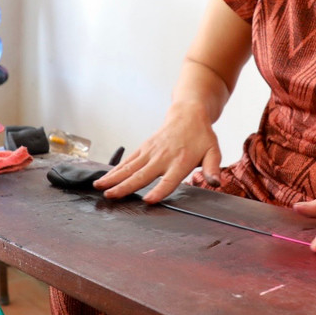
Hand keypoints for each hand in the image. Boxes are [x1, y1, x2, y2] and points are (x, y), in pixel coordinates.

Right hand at [93, 103, 222, 203]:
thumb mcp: (213, 151)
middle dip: (125, 186)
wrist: (188, 114)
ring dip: (114, 178)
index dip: (159, 190)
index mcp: (181, 161)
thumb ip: (212, 168)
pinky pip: (128, 161)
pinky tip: (105, 179)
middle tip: (111, 196)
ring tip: (100, 188)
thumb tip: (216, 183)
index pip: (169, 180)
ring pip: (130, 167)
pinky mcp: (144, 148)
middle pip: (142, 175)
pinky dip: (115, 170)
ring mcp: (151, 152)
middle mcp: (163, 157)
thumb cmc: (202, 136)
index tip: (148, 200)